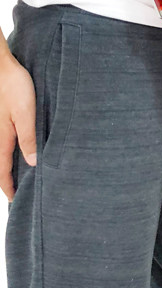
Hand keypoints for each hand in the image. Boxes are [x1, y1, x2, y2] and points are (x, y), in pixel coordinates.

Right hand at [0, 52, 36, 199]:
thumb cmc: (14, 86)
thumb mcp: (26, 114)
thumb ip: (28, 138)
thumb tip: (32, 162)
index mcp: (1, 138)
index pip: (2, 170)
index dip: (8, 186)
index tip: (13, 201)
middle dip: (4, 179)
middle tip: (13, 193)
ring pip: (0, 151)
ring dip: (4, 165)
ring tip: (14, 175)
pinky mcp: (0, 117)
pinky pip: (1, 141)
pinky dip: (5, 151)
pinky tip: (15, 149)